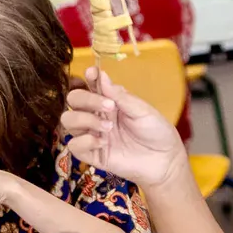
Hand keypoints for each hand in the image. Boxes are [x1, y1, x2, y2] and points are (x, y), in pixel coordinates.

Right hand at [61, 67, 185, 188]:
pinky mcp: (92, 154)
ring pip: (67, 120)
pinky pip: (73, 145)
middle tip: (109, 106)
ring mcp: (92, 134)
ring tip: (108, 127)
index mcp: (109, 101)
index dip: (87, 77)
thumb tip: (101, 75)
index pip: (89, 84)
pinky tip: (103, 143)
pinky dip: (85, 141)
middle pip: (73, 99)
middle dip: (87, 99)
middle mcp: (97, 115)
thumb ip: (120, 96)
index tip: (92, 73)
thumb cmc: (156, 131)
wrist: (164, 159)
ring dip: (85, 120)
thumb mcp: (142, 110)